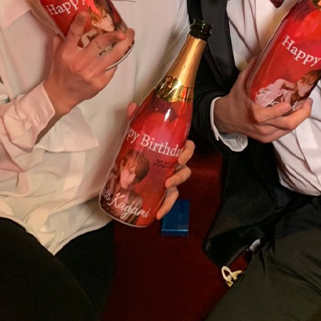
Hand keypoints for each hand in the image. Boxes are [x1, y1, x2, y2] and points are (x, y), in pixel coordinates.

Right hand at [44, 10, 134, 115]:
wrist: (61, 95)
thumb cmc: (59, 73)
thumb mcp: (56, 54)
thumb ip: (61, 39)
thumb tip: (65, 22)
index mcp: (67, 54)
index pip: (73, 35)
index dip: (79, 22)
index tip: (85, 12)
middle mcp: (80, 63)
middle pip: (99, 44)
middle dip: (114, 35)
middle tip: (124, 30)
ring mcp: (91, 73)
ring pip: (112, 57)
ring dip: (123, 46)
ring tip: (129, 37)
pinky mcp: (99, 82)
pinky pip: (112, 68)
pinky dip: (116, 61)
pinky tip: (119, 54)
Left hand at [121, 103, 193, 219]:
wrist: (138, 161)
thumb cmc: (146, 144)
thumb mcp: (141, 131)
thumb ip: (137, 119)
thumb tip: (132, 105)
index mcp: (174, 147)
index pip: (188, 147)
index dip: (187, 151)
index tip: (180, 156)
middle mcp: (176, 163)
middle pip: (186, 168)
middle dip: (180, 175)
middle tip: (168, 180)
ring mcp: (171, 178)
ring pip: (179, 185)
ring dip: (173, 192)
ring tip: (163, 194)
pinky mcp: (164, 191)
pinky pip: (169, 200)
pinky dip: (165, 208)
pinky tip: (157, 214)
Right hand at [213, 58, 312, 143]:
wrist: (225, 119)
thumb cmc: (234, 101)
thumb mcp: (240, 84)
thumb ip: (251, 70)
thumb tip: (260, 57)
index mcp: (254, 114)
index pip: (271, 115)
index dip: (283, 110)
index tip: (291, 102)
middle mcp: (262, 127)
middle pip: (288, 124)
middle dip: (302, 114)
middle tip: (308, 102)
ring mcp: (265, 134)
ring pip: (289, 129)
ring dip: (300, 118)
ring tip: (305, 106)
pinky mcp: (267, 138)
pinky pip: (284, 132)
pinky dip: (293, 123)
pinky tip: (296, 114)